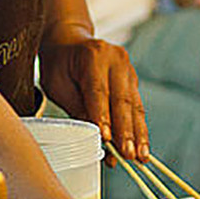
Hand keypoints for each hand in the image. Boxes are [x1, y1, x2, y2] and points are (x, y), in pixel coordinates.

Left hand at [40, 29, 147, 161]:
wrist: (70, 41)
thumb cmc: (59, 65)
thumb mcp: (58, 84)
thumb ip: (77, 107)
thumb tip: (96, 136)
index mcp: (93, 56)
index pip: (99, 91)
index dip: (104, 117)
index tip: (108, 140)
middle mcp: (116, 59)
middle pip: (123, 100)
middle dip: (126, 131)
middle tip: (129, 155)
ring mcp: (128, 68)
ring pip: (135, 106)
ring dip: (138, 134)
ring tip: (141, 157)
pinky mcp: (133, 79)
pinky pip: (137, 106)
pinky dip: (138, 128)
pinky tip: (141, 147)